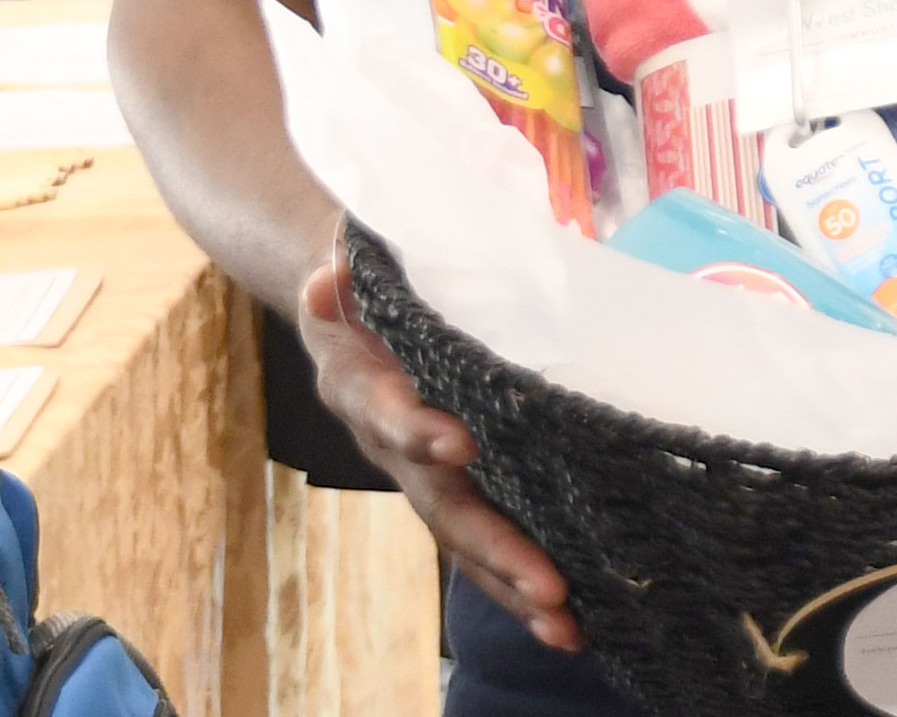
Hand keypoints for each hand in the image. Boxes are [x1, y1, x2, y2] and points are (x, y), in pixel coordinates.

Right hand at [295, 251, 572, 649]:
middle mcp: (392, 443)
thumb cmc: (367, 283)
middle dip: (492, 545)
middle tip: (546, 583)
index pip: (392, 413)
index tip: (458, 444)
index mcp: (367, 386)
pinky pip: (481, 546)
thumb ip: (346, 276)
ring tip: (563, 625)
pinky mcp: (451, 491)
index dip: (418, 431)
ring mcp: (420, 476)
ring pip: (463, 540)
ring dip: (512, 583)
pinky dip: (518, 586)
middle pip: (440, 505)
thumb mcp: (353, 269)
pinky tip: (567, 627)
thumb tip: (329, 278)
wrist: (343, 309)